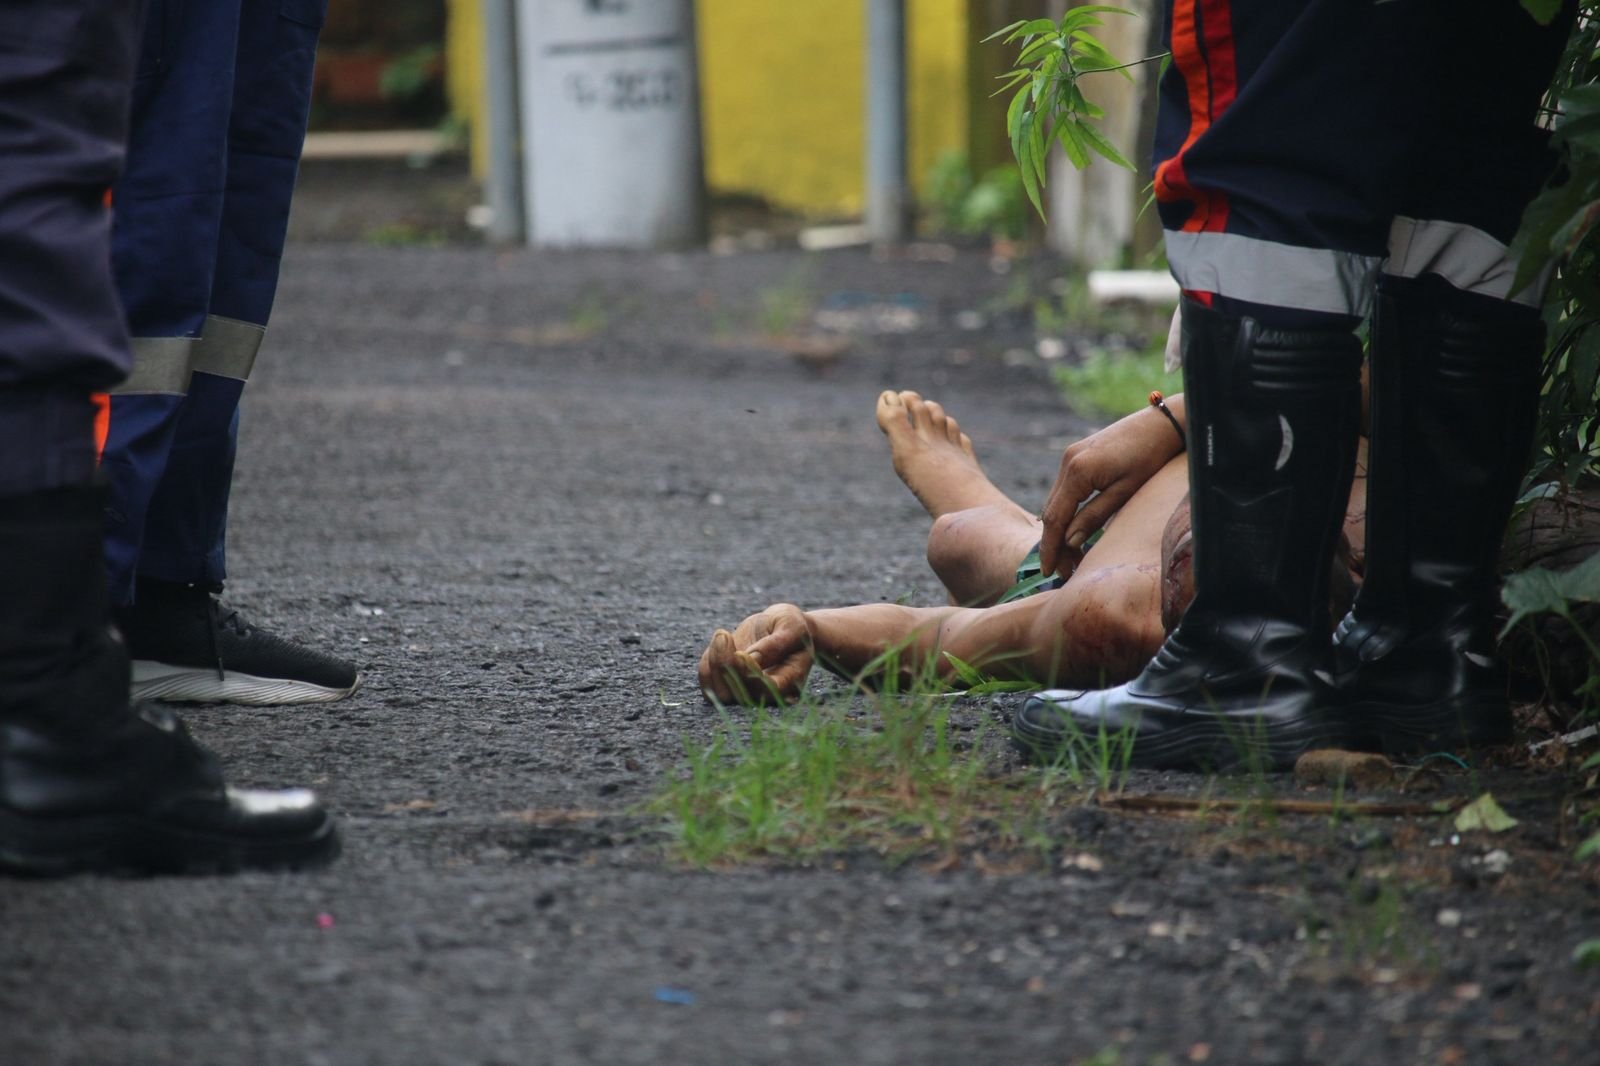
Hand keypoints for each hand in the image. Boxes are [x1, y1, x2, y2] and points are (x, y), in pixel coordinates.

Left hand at [697, 603, 813, 703]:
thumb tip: (752, 658)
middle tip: (724, 635)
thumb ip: (777, 643)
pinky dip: (707, 665)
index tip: (741, 652)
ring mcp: (746, 692)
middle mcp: (767, 693)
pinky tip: (718, 643)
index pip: (767, 689)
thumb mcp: (792, 626)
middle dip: (726, 665)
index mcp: (789, 681)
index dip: (750, 674)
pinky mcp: (729, 685)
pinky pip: (710, 686)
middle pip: (741, 695)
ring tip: (722, 635)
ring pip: (722, 694)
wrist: (781, 628)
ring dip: (714, 665)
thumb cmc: (792, 626)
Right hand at [1038, 397, 1185, 578]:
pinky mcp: (1077, 455)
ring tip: (1071, 556)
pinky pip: (1064, 490)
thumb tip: (1070, 542)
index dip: (1050, 548)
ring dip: (1060, 529)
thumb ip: (1094, 517)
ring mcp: (1070, 456)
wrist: (1162, 423)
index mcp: (1078, 471)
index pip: (1055, 518)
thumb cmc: (1150, 457)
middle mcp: (1067, 462)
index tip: (1047, 572)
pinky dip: (1066, 512)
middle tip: (1063, 572)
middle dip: (1054, 543)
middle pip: (1051, 511)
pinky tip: (1074, 529)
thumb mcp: (1125, 492)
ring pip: (1056, 501)